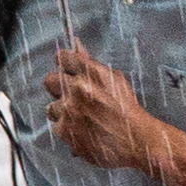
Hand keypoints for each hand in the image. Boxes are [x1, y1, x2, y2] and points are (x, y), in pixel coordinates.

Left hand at [42, 43, 161, 172]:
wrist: (136, 141)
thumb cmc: (128, 111)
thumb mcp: (114, 80)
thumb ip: (90, 63)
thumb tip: (75, 44)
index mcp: (90, 71)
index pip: (62, 57)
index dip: (64, 66)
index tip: (67, 72)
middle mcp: (77, 87)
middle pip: (49, 80)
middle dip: (58, 88)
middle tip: (72, 98)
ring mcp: (69, 109)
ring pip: (51, 107)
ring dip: (62, 112)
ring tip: (80, 119)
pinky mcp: (66, 130)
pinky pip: (56, 127)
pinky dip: (66, 131)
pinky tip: (81, 132)